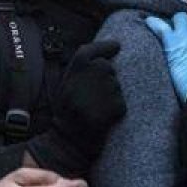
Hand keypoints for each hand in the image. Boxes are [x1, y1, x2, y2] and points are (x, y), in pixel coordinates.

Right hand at [31, 41, 123, 173]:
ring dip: (110, 96)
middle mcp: (90, 75)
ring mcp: (103, 90)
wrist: (68, 140)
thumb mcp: (66, 86)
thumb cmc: (67, 112)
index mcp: (74, 69)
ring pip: (116, 86)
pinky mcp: (115, 106)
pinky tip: (101, 117)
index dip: (105, 47)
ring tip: (93, 108)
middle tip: (91, 97)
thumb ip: (80, 69)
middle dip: (105, 79)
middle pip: (108, 68)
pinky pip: (120, 103)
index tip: (116, 46)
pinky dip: (115, 110)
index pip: (91, 51)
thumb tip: (109, 50)